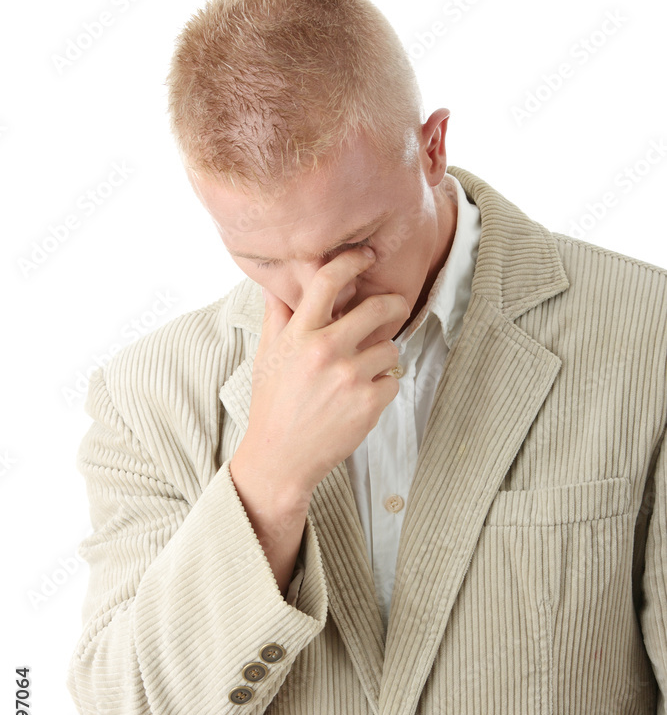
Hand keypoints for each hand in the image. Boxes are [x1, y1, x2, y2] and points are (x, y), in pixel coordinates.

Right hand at [241, 246, 409, 495]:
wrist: (280, 458)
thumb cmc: (272, 405)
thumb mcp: (267, 356)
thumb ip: (277, 318)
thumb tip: (275, 285)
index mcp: (299, 334)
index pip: (327, 281)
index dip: (351, 261)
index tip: (365, 257)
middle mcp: (325, 350)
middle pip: (377, 308)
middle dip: (392, 304)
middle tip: (395, 306)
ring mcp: (350, 377)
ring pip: (389, 348)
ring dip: (382, 357)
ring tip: (361, 373)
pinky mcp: (369, 403)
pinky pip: (393, 380)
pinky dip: (383, 388)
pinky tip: (361, 399)